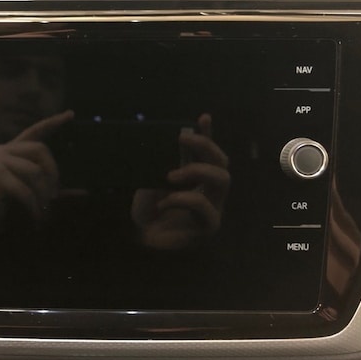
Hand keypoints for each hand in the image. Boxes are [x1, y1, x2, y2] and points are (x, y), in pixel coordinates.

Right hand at [0, 110, 72, 225]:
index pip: (34, 131)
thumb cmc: (5, 200)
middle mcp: (3, 150)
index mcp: (13, 150)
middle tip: (55, 194)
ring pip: (32, 171)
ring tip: (45, 208)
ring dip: (43, 192)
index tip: (70, 114)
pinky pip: (21, 189)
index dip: (52, 123)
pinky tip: (35, 213)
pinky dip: (32, 204)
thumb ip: (53, 188)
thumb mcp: (31, 191)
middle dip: (53, 172)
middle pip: (39, 149)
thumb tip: (84, 192)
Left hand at [132, 114, 229, 249]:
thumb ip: (159, 164)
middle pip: (222, 162)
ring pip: (222, 179)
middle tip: (182, 139)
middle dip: (205, 145)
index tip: (202, 117)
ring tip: (171, 175)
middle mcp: (209, 192)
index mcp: (196, 179)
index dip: (208, 135)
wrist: (139, 242)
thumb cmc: (145, 213)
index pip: (207, 153)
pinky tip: (164, 203)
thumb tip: (161, 141)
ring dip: (196, 170)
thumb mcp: (149, 182)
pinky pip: (203, 205)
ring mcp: (213, 208)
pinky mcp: (208, 226)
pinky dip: (182, 199)